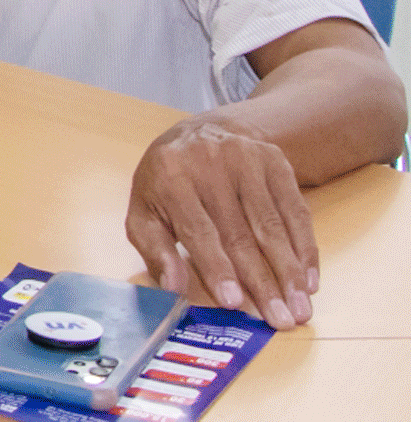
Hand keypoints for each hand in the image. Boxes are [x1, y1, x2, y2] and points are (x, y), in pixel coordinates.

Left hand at [127, 113, 318, 329]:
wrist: (199, 134)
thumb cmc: (167, 184)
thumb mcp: (145, 211)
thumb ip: (155, 250)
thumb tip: (173, 288)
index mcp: (171, 177)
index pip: (198, 229)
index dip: (217, 268)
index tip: (234, 302)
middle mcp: (209, 164)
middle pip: (240, 232)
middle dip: (262, 281)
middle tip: (280, 319)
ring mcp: (246, 159)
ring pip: (272, 225)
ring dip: (289, 272)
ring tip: (300, 308)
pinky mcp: (275, 162)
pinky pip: (295, 211)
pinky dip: (305, 248)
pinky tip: (309, 279)